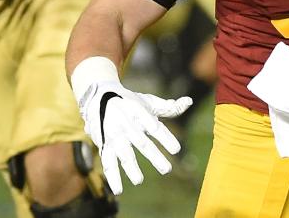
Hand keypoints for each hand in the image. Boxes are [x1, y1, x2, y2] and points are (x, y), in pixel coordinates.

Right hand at [77, 79, 191, 194]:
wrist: (99, 97)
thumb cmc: (131, 102)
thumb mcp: (149, 102)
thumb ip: (169, 107)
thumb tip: (189, 102)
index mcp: (141, 113)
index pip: (156, 127)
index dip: (166, 138)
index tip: (176, 150)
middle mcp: (128, 125)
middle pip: (142, 143)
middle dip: (154, 157)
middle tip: (167, 170)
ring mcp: (116, 135)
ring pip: (124, 153)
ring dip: (130, 167)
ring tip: (139, 180)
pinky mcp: (105, 144)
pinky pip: (108, 161)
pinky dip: (112, 176)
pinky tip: (118, 189)